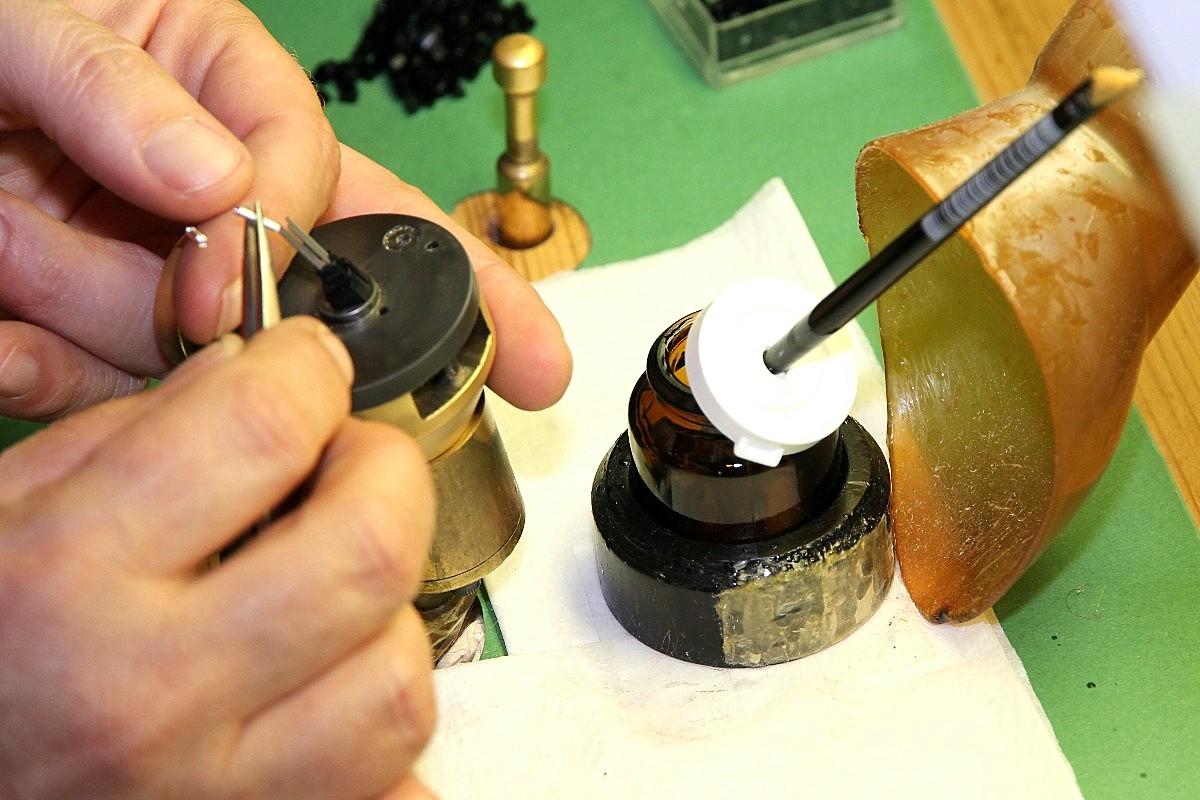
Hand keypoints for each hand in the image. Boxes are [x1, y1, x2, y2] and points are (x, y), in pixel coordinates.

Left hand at [0, 0, 569, 419]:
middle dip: (297, 326)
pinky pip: (85, 383)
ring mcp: (147, 271)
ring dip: (94, 312)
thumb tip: (224, 183)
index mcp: (225, 92)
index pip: (328, 171)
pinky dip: (37, 369)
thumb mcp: (33, 17)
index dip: (303, 232)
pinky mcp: (76, 336)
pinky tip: (0, 335)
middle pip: (309, 284)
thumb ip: (118, 87)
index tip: (245, 284)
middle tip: (391, 355)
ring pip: (195, 353)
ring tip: (1, 235)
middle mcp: (208, 190)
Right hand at [0, 317, 437, 798]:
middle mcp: (148, 696)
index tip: (307, 367)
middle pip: (371, 550)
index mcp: (64, 582)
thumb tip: (247, 375)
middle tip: (347, 465)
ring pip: (398, 682)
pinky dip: (382, 736)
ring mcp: (208, 791)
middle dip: (385, 474)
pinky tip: (330, 693)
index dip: (308, 369)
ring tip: (328, 592)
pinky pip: (386, 787)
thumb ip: (118, 437)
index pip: (265, 429)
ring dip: (385, 614)